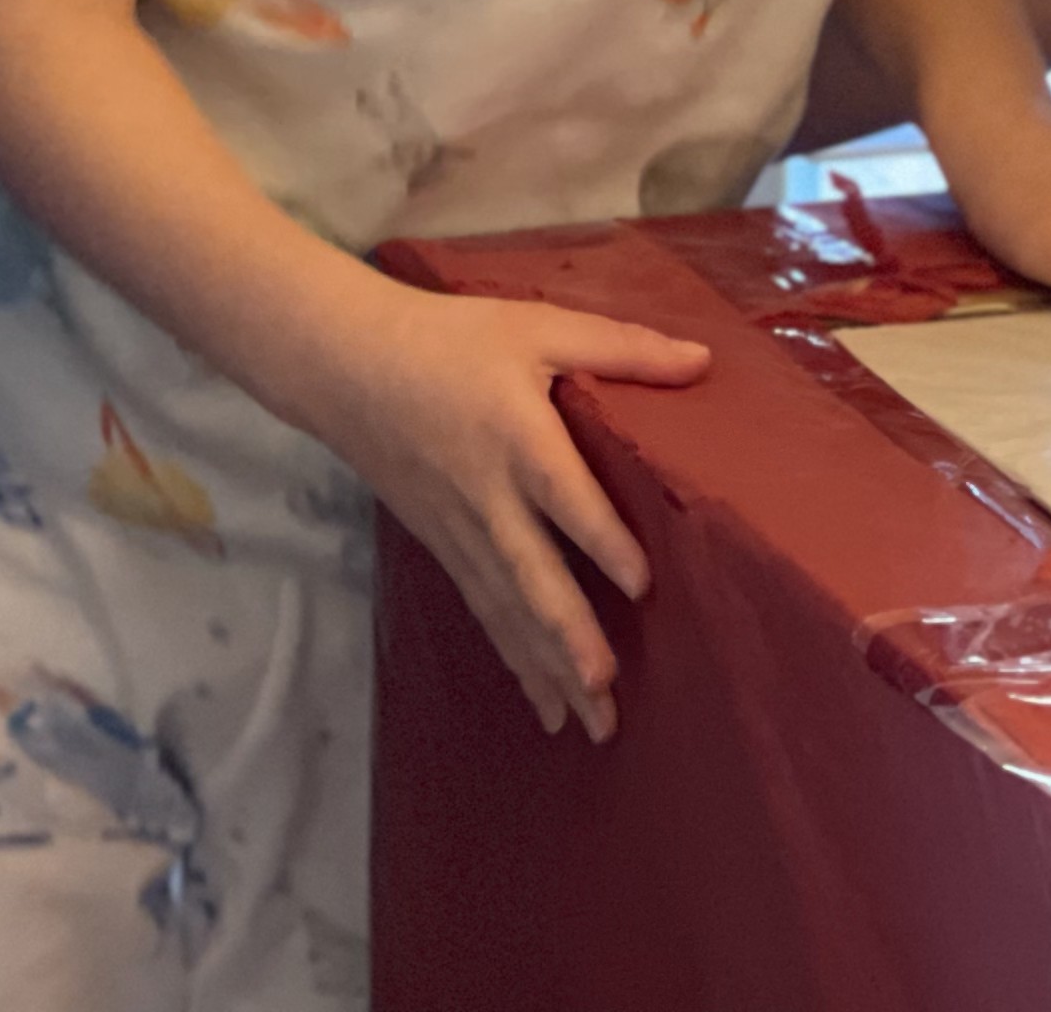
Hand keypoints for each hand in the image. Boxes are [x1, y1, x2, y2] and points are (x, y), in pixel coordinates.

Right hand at [290, 281, 708, 742]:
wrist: (347, 366)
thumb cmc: (452, 340)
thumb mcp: (537, 325)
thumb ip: (621, 347)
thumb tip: (703, 362)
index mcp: (518, 436)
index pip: (563, 496)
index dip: (601, 539)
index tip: (641, 585)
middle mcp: (489, 497)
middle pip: (532, 578)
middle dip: (570, 639)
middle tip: (607, 693)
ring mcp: (462, 531)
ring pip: (510, 611)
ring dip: (549, 669)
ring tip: (591, 725)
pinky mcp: (445, 549)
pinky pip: (487, 612)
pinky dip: (516, 661)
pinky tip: (543, 703)